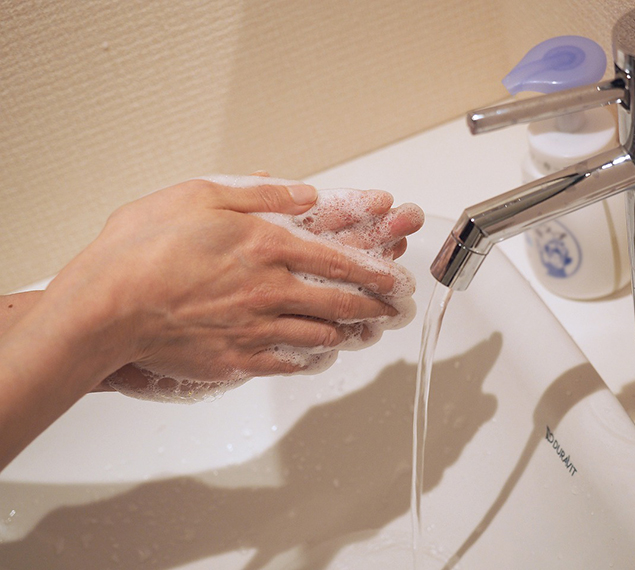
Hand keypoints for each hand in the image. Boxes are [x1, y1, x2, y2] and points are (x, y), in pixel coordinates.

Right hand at [101, 181, 423, 399]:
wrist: (108, 306)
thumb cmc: (145, 248)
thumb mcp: (201, 195)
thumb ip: (261, 194)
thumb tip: (306, 194)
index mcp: (266, 246)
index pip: (338, 259)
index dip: (375, 269)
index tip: (395, 276)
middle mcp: (271, 290)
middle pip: (340, 301)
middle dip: (376, 305)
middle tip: (396, 307)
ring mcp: (256, 329)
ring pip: (321, 334)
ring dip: (352, 333)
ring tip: (369, 332)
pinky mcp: (237, 360)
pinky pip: (288, 363)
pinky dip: (312, 360)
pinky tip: (322, 357)